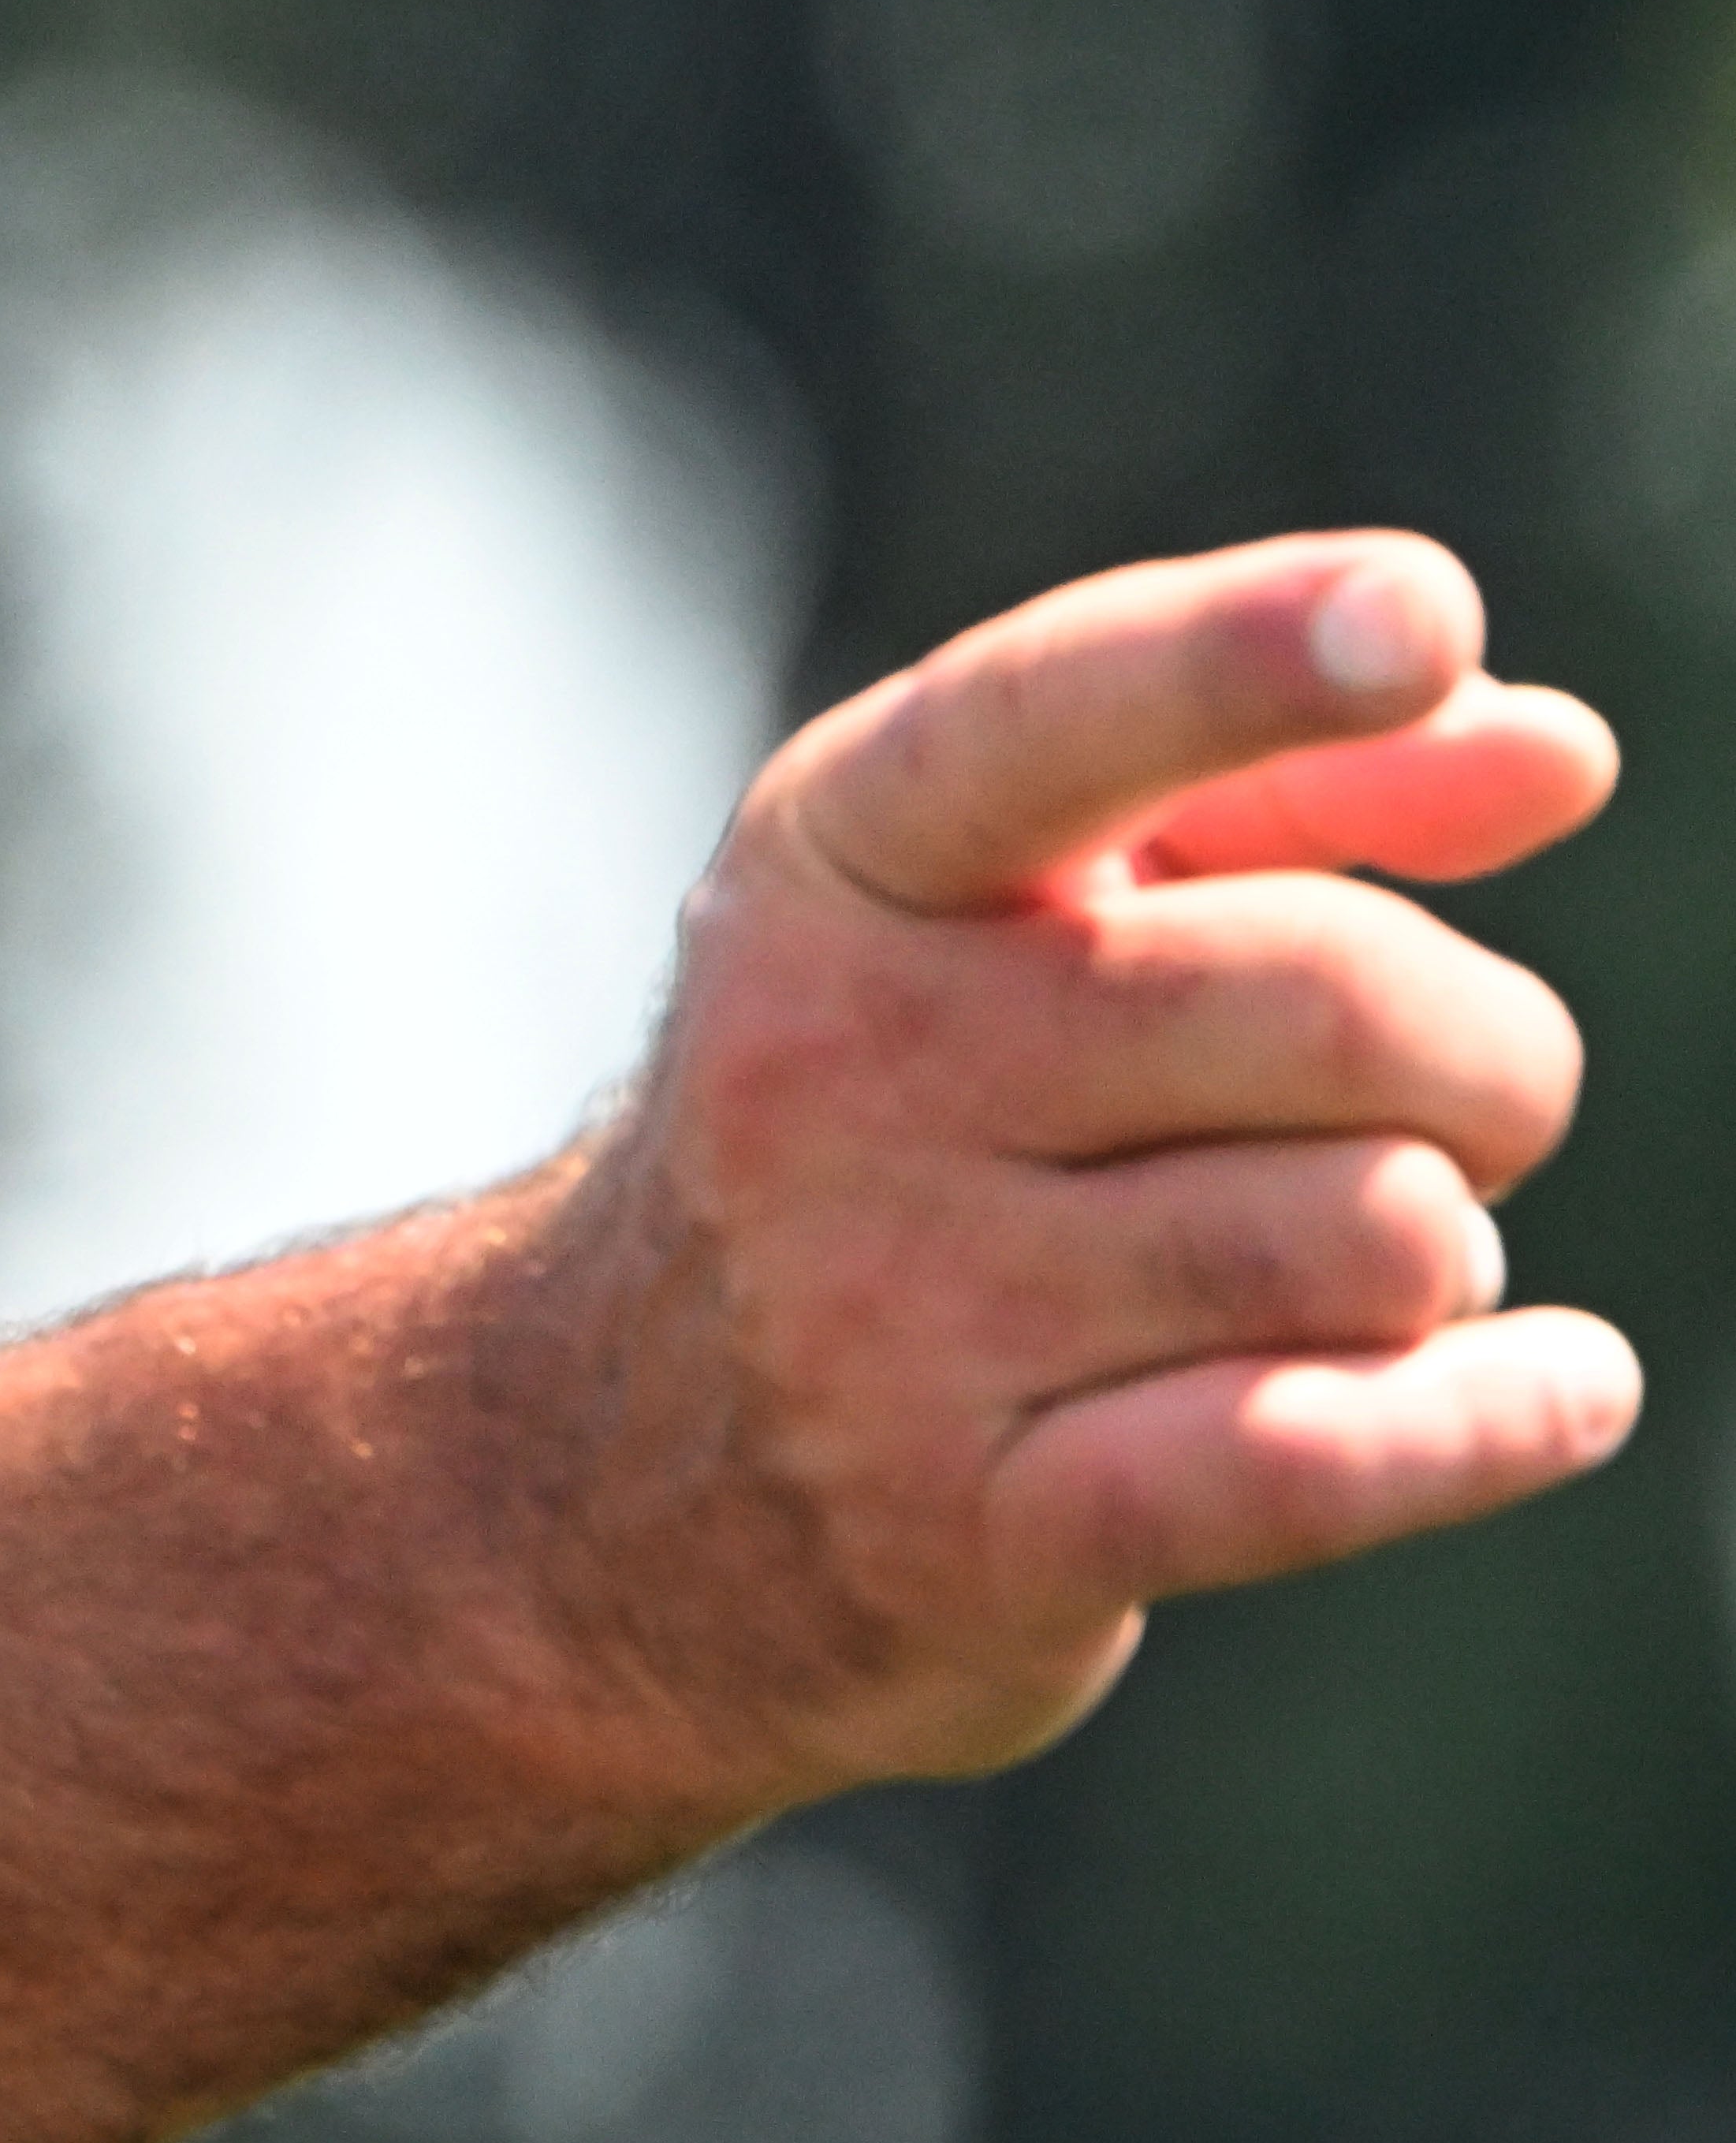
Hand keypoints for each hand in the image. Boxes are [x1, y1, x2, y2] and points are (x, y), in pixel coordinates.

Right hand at [521, 532, 1632, 1800]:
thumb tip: (1555, 750)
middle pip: (1323, 999)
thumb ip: (1286, 806)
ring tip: (1341, 1272)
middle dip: (1481, 1053)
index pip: (1050, 721)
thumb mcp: (1015, 929)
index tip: (1416, 610)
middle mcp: (831, 1060)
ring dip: (1440, 1253)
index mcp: (838, 864)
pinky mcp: (963, 1532)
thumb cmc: (896, 1139)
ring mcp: (881, 1304)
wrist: (587, 1484)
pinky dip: (1491, 1418)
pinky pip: (1321, 1458)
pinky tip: (1556, 1386)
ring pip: (1369, 1232)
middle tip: (1443, 1105)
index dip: (1245, 657)